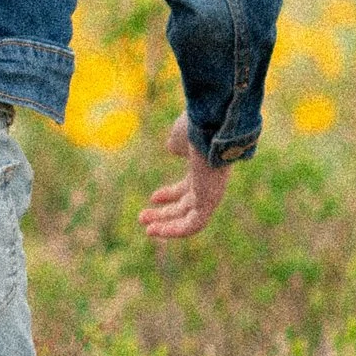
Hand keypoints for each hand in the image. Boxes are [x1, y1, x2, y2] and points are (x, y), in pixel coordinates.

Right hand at [139, 113, 230, 244]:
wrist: (212, 123)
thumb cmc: (196, 127)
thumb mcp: (180, 135)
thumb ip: (176, 143)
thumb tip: (173, 148)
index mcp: (204, 167)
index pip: (189, 187)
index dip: (170, 194)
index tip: (153, 197)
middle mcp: (210, 182)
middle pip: (187, 204)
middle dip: (165, 213)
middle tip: (142, 218)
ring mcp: (212, 192)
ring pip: (189, 218)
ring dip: (167, 225)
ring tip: (147, 230)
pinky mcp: (210, 201)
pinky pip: (193, 224)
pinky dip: (174, 230)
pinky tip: (157, 231)